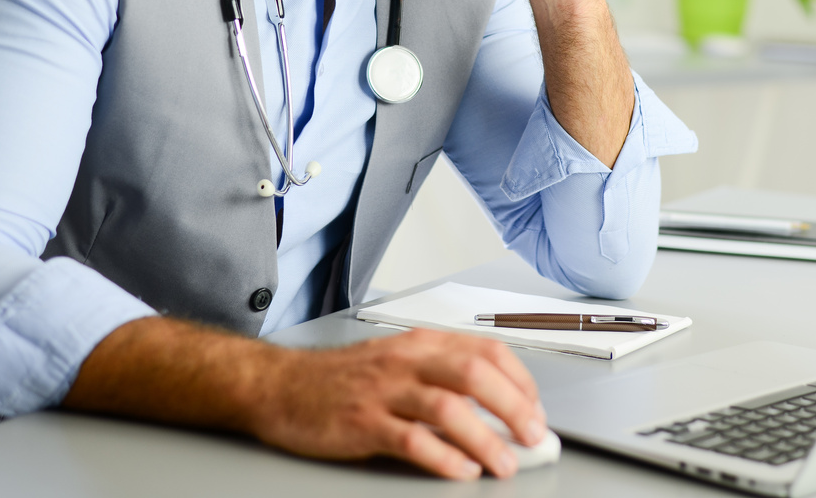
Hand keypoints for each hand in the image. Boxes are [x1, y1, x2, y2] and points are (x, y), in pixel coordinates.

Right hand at [65, 318, 545, 480]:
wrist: (278, 387)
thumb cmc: (342, 379)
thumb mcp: (397, 363)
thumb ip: (442, 378)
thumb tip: (497, 407)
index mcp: (420, 343)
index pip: (486, 350)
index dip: (520, 380)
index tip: (536, 409)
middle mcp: (405, 361)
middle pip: (473, 374)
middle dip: (512, 407)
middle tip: (533, 437)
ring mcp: (383, 391)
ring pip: (447, 407)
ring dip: (484, 438)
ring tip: (503, 464)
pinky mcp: (361, 423)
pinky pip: (410, 440)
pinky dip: (441, 458)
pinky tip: (460, 471)